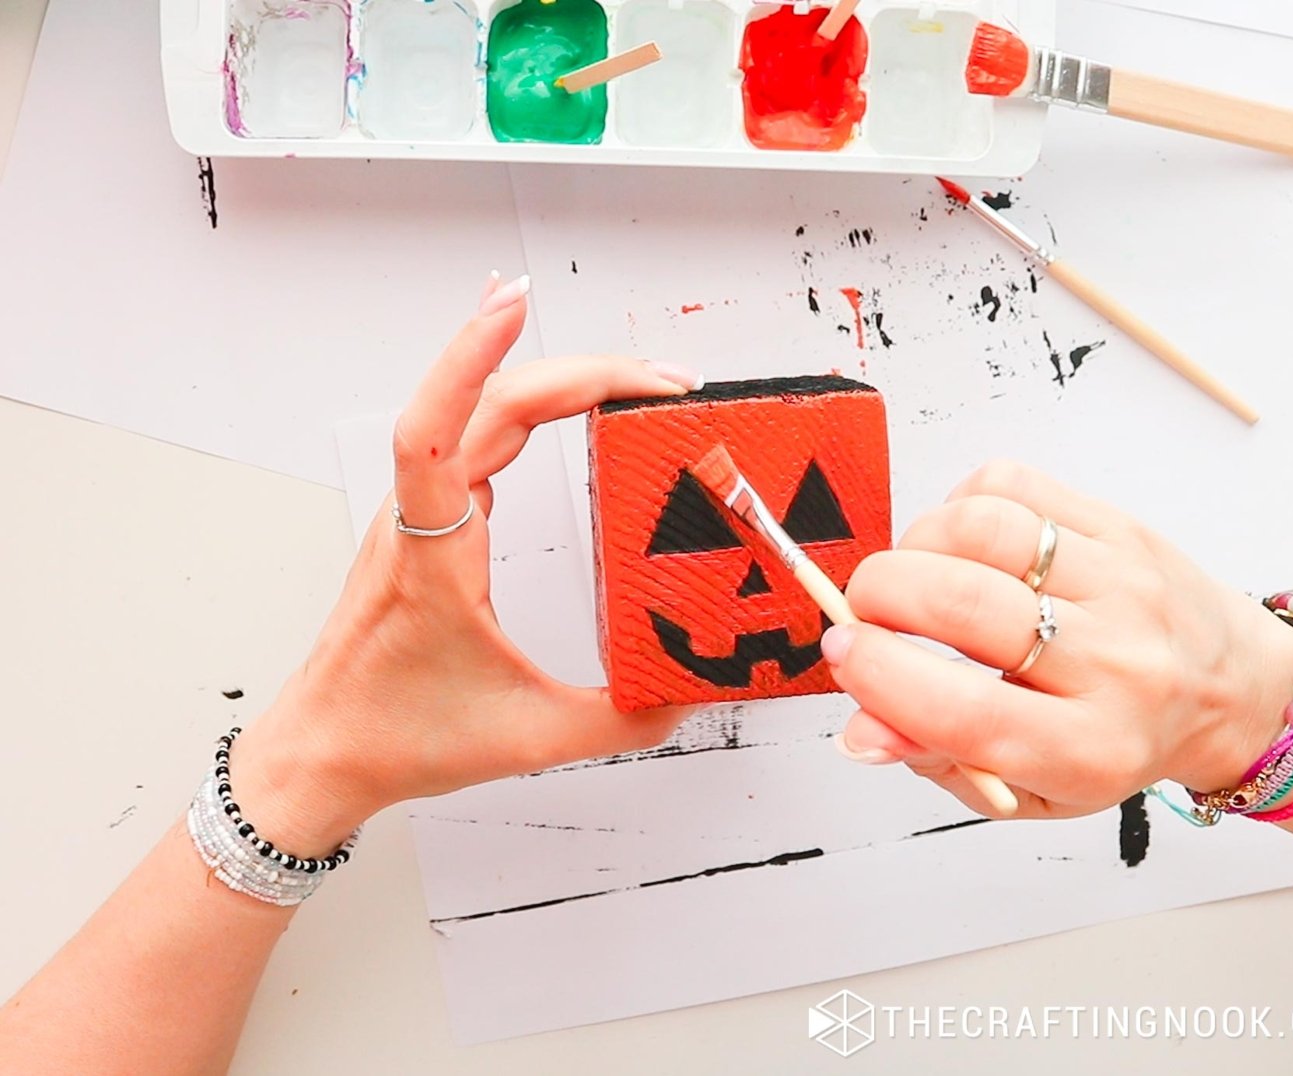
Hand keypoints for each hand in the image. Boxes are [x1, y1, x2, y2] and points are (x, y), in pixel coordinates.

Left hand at [230, 275, 703, 851]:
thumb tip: (690, 691)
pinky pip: (471, 436)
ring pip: (481, 413)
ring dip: (553, 379)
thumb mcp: (527, 737)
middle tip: (660, 376)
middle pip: (490, 404)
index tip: (515, 304)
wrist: (323, 752)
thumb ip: (621, 718)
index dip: (472, 354)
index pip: (437, 427)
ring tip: (628, 373)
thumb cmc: (395, 735)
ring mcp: (421, 515)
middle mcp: (419, 519)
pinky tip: (548, 386)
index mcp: (431, 555)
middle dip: (579, 373)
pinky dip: (518, 397)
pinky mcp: (430, 524)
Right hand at [820, 461, 1292, 818]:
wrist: (1225, 688)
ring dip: (915, 544)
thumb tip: (859, 729)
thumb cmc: (1113, 740)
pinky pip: (1011, 485)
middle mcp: (1114, 664)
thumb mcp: (1028, 787)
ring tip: (914, 572)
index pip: (961, 710)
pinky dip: (960, 505)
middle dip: (878, 597)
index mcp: (1087, 749)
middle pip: (961, 607)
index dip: (878, 675)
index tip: (843, 652)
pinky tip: (965, 543)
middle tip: (865, 610)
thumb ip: (936, 758)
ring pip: (981, 530)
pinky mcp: (1119, 525)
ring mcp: (1121, 584)